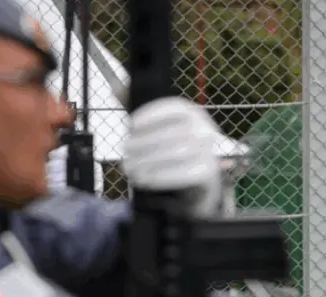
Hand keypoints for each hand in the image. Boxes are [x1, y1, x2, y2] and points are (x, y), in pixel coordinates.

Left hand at [123, 96, 221, 216]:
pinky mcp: (208, 173)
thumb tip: (117, 85)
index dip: (151, 114)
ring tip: (129, 168)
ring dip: (148, 161)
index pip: (174, 107)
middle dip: (143, 142)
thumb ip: (139, 109)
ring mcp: (209, 152)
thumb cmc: (173, 150)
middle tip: (125, 150)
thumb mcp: (158, 128)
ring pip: (176, 154)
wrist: (198, 181)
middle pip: (172, 133)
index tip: (131, 124)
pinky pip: (182, 175)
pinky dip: (160, 177)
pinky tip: (143, 179)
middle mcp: (204, 129)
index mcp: (193, 113)